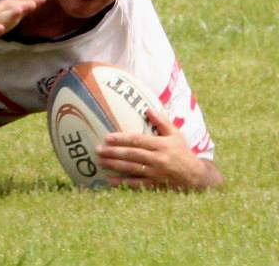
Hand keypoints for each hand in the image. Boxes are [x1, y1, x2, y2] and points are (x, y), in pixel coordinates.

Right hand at [0, 0, 48, 45]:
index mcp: (9, 7)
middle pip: (13, 8)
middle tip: (34, 2)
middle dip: (24, 5)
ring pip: (2, 17)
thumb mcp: (13, 8)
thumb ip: (29, 0)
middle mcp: (1, 12)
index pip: (22, 1)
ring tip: (19, 10)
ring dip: (10, 14)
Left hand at [97, 108, 222, 190]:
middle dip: (113, 152)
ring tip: (100, 161)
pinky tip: (110, 181)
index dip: (122, 139)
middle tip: (98, 149)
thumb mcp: (176, 135)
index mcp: (162, 145)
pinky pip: (137, 184)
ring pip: (132, 168)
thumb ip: (161, 122)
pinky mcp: (156, 185)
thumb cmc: (183, 152)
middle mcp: (158, 159)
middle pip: (132, 154)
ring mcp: (156, 173)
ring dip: (115, 165)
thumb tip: (148, 108)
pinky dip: (123, 183)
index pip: (138, 140)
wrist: (197, 176)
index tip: (107, 137)